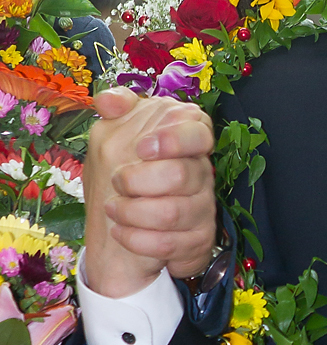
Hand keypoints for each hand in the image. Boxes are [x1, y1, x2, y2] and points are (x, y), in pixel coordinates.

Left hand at [83, 90, 216, 298]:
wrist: (128, 230)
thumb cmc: (126, 179)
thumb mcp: (115, 137)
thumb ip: (117, 111)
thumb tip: (106, 100)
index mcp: (186, 141)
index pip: (199, 131)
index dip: (172, 140)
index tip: (142, 149)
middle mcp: (201, 174)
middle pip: (181, 174)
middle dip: (138, 180)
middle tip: (117, 182)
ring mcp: (203, 208)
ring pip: (172, 213)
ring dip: (132, 212)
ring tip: (112, 209)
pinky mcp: (198, 240)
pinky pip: (169, 243)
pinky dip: (137, 239)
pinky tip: (120, 232)